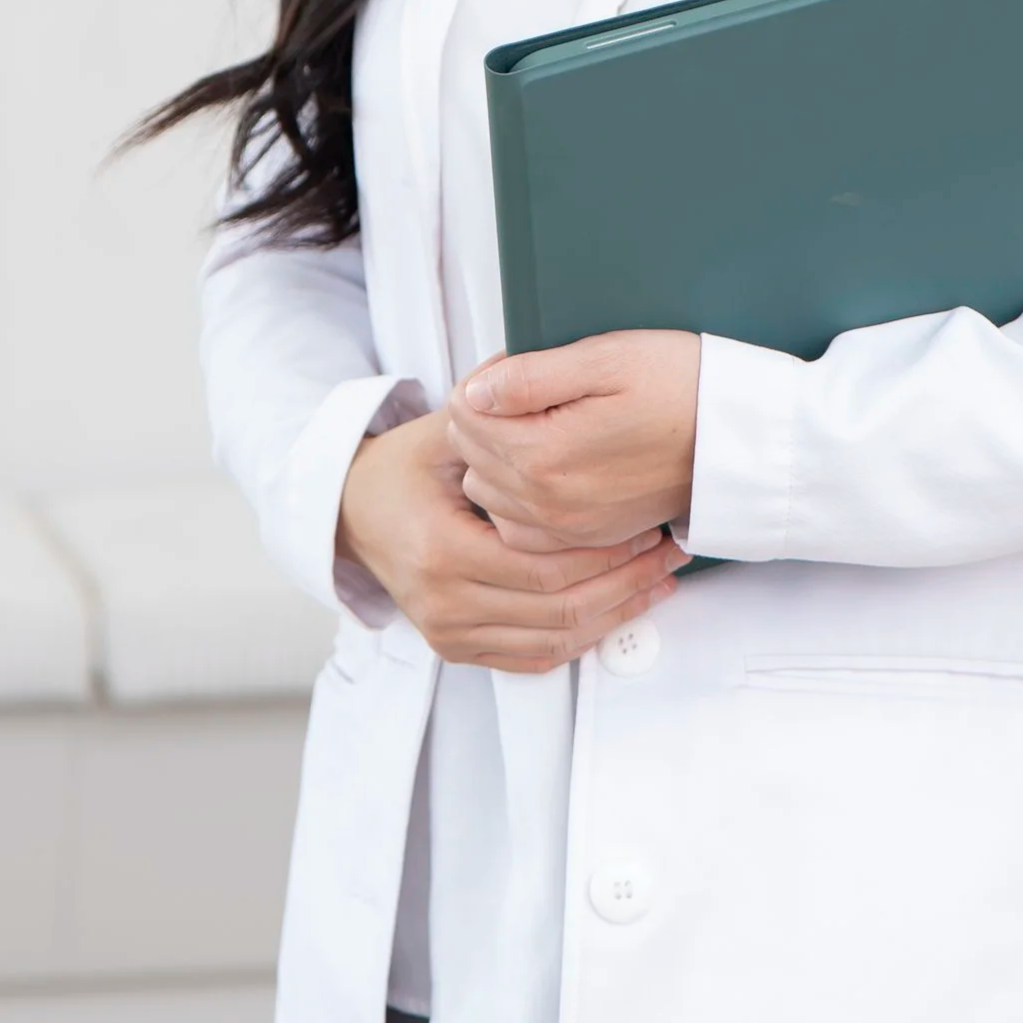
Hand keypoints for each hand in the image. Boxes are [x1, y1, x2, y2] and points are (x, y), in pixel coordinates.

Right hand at [337, 410, 681, 673]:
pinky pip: (533, 657)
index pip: (543, 569)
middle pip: (556, 611)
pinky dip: (581, 638)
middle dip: (624, 584)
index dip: (605, 553)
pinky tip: (619, 610)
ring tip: (658, 581)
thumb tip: (531, 364)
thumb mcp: (440, 431)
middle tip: (668, 554)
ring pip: (553, 641)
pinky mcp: (457, 649)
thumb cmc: (404, 468)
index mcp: (441, 549)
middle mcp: (443, 602)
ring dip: (614, 615)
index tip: (648, 527)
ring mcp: (448, 634)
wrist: (354, 514)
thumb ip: (489, 410)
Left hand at [446, 331, 700, 549]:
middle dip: (487, 416)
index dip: (484, 378)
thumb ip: (530, 377)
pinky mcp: (586, 538)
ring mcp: (566, 527)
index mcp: (544, 454)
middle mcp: (547, 502)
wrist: (737, 438)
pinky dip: (518, 496)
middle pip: (470, 453)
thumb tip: (476, 391)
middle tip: (533, 389)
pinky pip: (518, 526)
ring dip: (499, 457)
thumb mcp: (606, 357)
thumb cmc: (680, 386)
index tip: (519, 365)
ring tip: (539, 424)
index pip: (464, 413)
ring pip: (487, 491)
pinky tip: (547, 466)